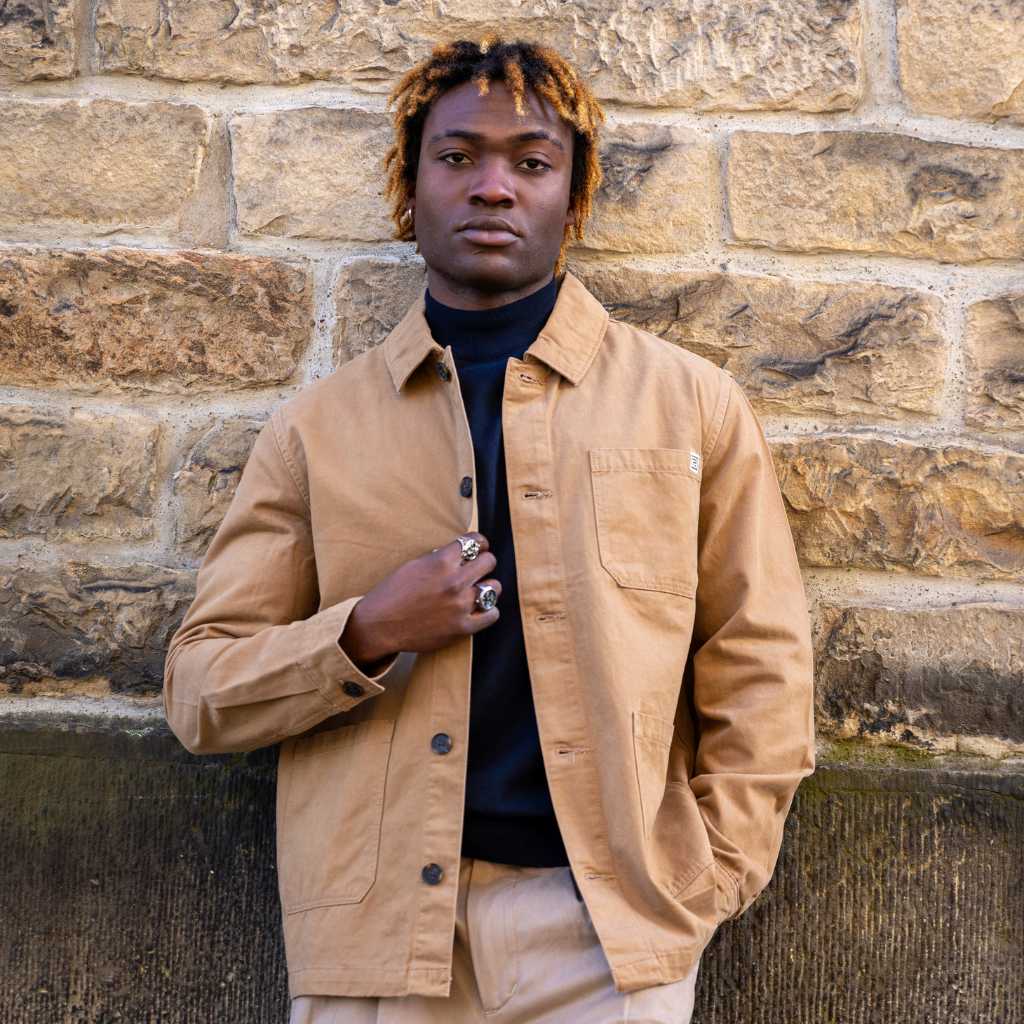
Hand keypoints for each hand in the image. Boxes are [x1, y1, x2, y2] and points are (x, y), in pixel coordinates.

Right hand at [338, 532, 500, 665]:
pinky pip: (492, 614)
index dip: (479, 543)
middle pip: (489, 561)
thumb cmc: (392, 594)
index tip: (479, 547)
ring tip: (478, 590)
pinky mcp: (462, 627)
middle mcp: (454, 581)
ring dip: (487, 586)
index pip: (474, 541)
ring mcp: (460, 605)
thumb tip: (460, 553)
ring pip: (494, 587)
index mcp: (441, 561)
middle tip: (477, 568)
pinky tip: (479, 609)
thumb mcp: (414, 565)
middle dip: (484, 562)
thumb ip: (439, 558)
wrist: (379, 626)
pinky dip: (488, 611)